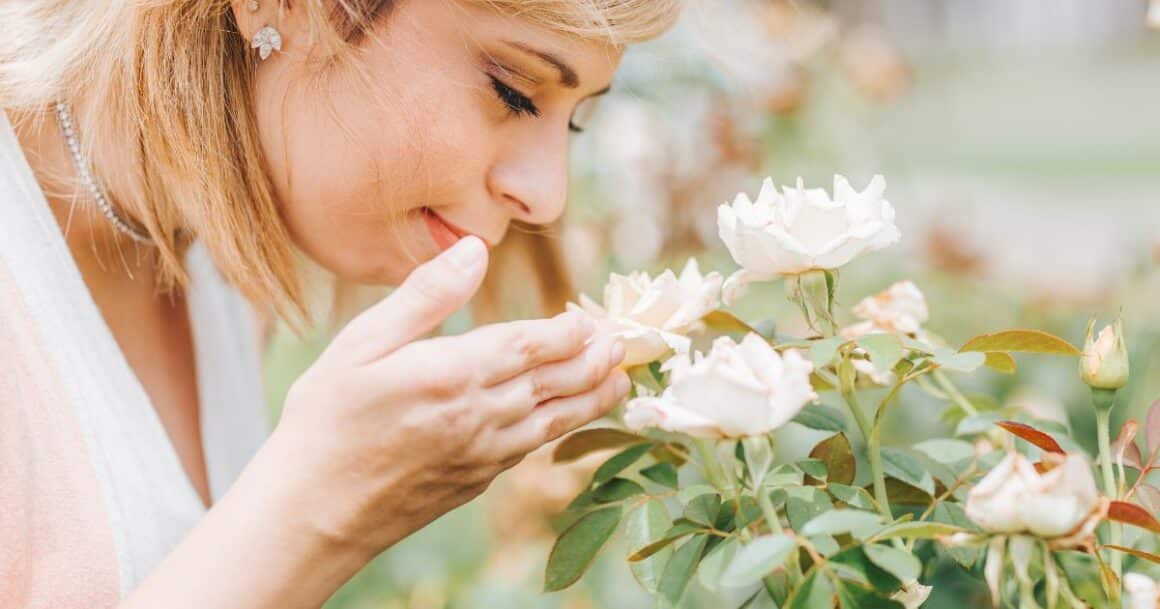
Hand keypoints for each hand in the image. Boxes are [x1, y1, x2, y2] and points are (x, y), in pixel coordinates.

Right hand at [273, 236, 629, 555]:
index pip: (531, 343)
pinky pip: (532, 447)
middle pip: (556, 381)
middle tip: (622, 341)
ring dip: (592, 397)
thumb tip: (473, 249)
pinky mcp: (476, 481)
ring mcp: (483, 453)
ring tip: (620, 378)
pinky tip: (566, 417)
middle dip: (594, 359)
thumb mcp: (360, 345)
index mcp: (453, 373)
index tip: (590, 317)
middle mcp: (480, 414)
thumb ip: (425, 297)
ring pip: (555, 419)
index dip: (568, 330)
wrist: (311, 512)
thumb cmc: (325, 421)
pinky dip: (560, 428)